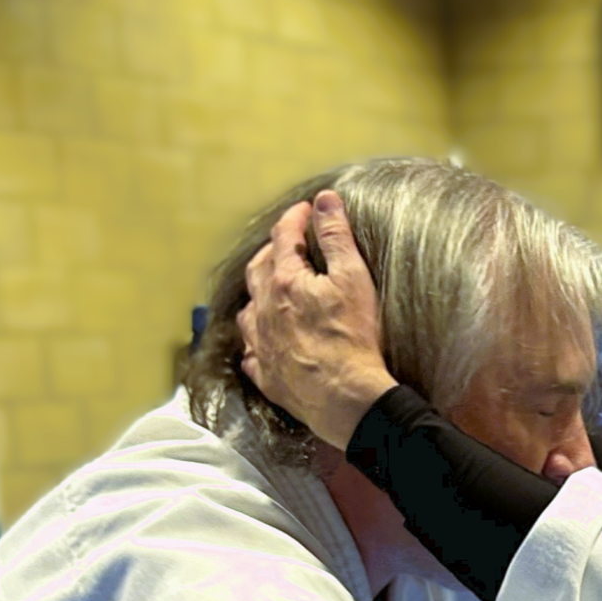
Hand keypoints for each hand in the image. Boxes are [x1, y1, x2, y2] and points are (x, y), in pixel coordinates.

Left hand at [240, 188, 393, 446]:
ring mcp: (261, 344)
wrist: (345, 400)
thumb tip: (325, 200)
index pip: (283, 237)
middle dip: (272, 251)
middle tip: (287, 245)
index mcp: (284, 282)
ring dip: (259, 295)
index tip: (306, 210)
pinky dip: (256, 340)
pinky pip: (252, 353)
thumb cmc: (352, 339)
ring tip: (271, 291)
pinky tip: (264, 341)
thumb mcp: (352, 279)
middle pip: (258, 270)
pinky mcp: (266, 375)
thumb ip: (336, 236)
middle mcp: (264, 310)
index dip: (295, 218)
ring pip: (249, 311)